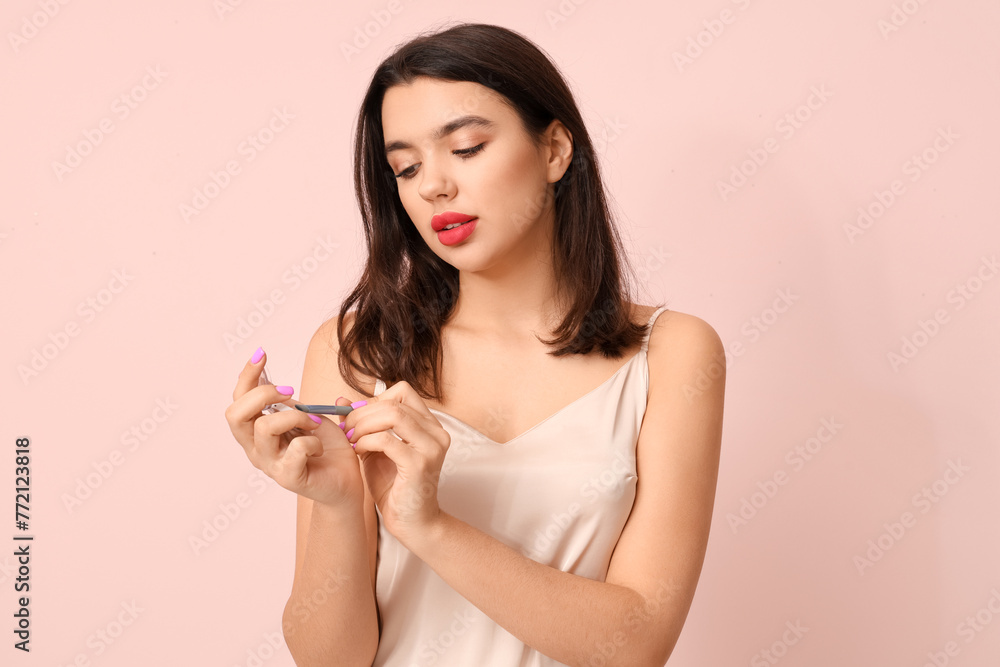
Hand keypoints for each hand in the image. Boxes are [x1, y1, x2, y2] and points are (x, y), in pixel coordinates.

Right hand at [225, 348, 362, 507]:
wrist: (346, 480)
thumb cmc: (326, 447)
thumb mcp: (306, 415)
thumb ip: (289, 401)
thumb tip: (273, 375)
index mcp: (256, 433)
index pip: (238, 401)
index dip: (247, 375)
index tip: (262, 354)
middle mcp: (256, 449)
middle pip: (235, 414)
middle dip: (262, 394)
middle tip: (291, 391)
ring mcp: (270, 465)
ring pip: (264, 428)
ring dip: (296, 417)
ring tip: (314, 422)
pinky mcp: (289, 478)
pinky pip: (296, 449)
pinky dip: (312, 441)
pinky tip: (319, 446)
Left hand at [341, 380, 450, 545]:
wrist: (411, 523)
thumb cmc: (394, 487)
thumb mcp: (376, 449)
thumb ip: (363, 425)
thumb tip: (341, 400)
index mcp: (430, 426)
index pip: (403, 392)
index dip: (374, 400)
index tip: (356, 419)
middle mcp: (436, 432)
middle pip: (395, 401)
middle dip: (363, 413)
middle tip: (346, 430)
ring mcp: (431, 447)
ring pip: (392, 414)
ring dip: (364, 425)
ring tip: (351, 441)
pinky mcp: (419, 464)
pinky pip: (386, 439)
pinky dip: (366, 441)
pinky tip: (358, 452)